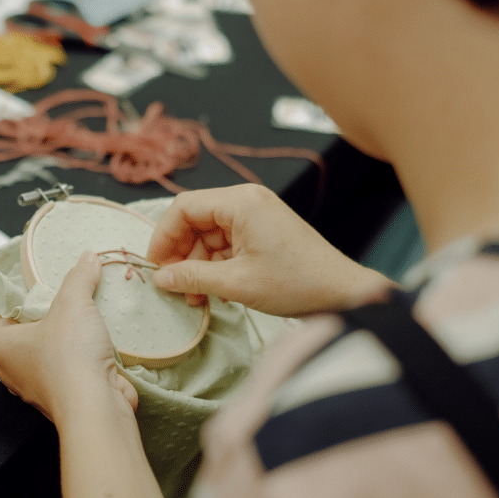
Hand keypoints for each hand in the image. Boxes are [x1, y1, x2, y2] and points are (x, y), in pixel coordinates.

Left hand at [0, 251, 137, 424]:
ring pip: (50, 340)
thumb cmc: (70, 360)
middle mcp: (13, 366)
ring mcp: (38, 380)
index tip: (32, 266)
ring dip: (68, 323)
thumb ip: (78, 277)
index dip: (16, 283)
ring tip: (84, 299)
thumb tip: (87, 259)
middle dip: (47, 302)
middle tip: (63, 279)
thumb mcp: (73, 304)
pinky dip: (81, 343)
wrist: (97, 408)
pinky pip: (70, 357)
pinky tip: (97, 327)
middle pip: (26, 321)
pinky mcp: (64, 389)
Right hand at [147, 184, 391, 315]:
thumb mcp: (237, 283)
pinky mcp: (264, 230)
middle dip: (181, 254)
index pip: (184, 207)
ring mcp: (257, 214)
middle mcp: (247, 200)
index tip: (155, 265)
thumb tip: (161, 278)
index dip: (163, 236)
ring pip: (209, 234)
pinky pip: (227, 242)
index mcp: (240, 202)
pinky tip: (214, 291)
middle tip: (174, 285)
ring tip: (196, 297)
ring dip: (198, 264)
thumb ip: (193, 277)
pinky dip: (216, 265)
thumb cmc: (296, 283)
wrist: (343, 292)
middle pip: (196, 220)